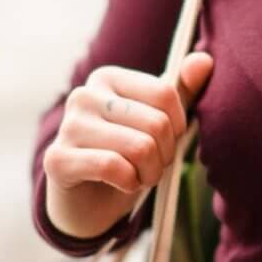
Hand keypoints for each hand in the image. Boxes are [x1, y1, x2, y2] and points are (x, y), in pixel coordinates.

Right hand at [43, 52, 213, 196]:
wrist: (88, 201)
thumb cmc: (127, 154)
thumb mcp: (158, 121)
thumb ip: (182, 91)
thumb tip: (205, 60)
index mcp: (109, 77)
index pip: (166, 94)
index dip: (178, 126)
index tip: (166, 140)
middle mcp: (84, 95)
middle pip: (156, 123)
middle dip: (164, 154)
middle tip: (152, 165)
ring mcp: (68, 126)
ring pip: (140, 148)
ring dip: (150, 172)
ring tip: (139, 176)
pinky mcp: (57, 159)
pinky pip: (114, 167)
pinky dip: (129, 182)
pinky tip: (123, 183)